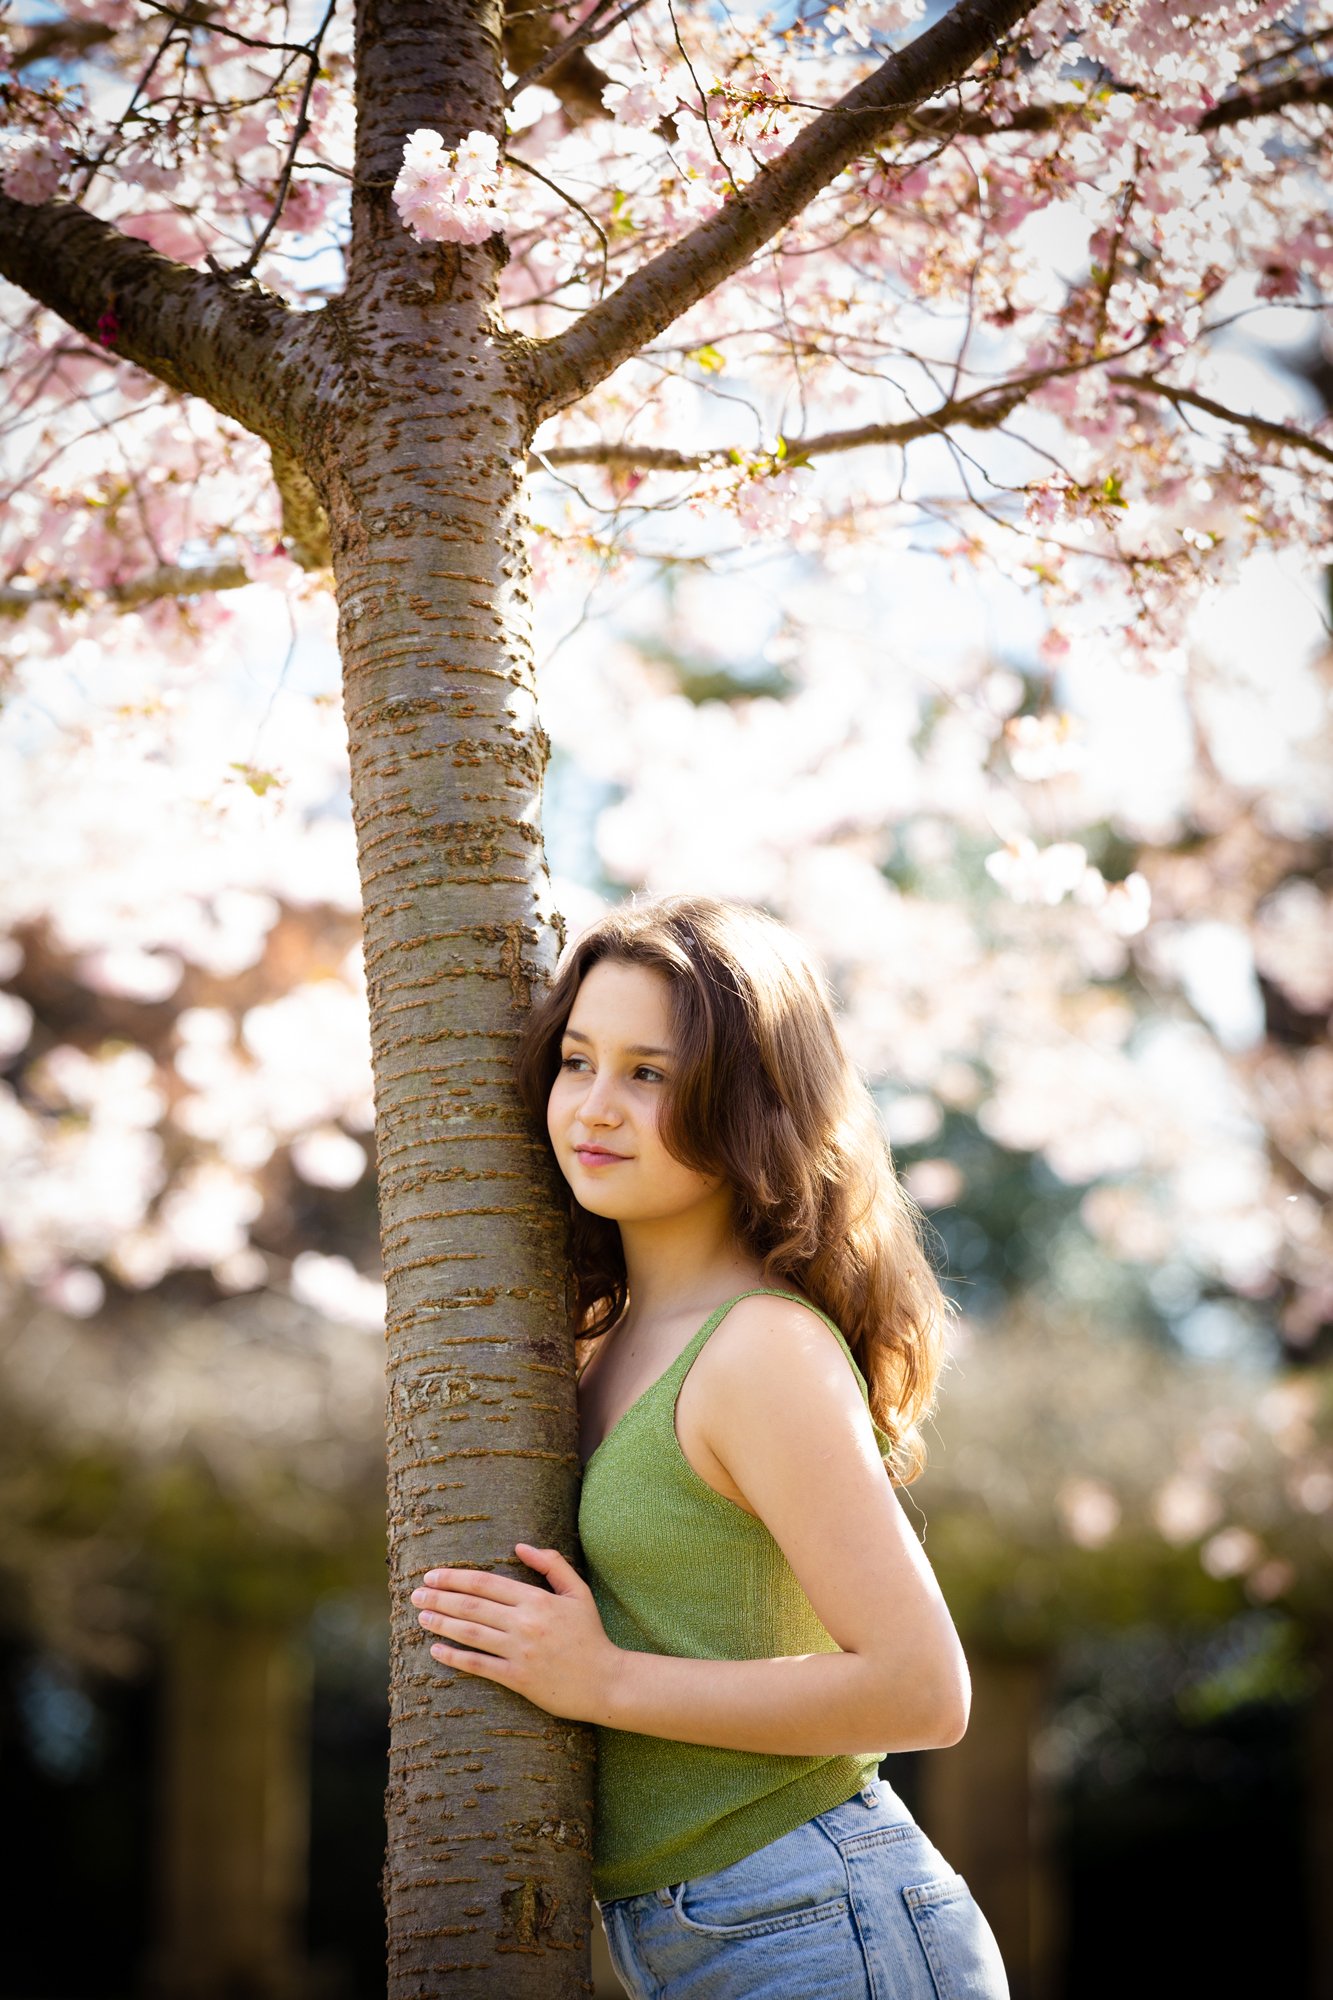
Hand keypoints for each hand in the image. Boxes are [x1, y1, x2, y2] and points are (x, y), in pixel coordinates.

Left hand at [410, 1545, 619, 1723]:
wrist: (604, 1681)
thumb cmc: (590, 1634)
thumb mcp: (578, 1592)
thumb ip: (552, 1564)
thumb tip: (520, 1546)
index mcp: (537, 1599)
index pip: (486, 1584)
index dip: (455, 1578)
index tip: (433, 1575)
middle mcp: (524, 1623)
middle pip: (472, 1606)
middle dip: (440, 1598)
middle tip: (416, 1594)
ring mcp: (519, 1652)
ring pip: (471, 1633)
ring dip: (441, 1623)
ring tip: (421, 1617)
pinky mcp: (517, 1678)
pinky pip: (479, 1665)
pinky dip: (455, 1657)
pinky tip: (437, 1650)